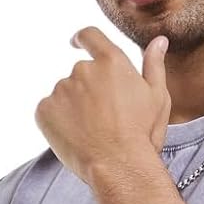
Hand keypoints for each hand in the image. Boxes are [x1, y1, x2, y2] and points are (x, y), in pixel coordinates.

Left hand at [33, 26, 170, 186]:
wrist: (119, 167)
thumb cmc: (142, 134)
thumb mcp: (157, 97)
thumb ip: (154, 65)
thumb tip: (159, 41)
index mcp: (111, 61)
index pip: (90, 36)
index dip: (82, 38)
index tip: (76, 43)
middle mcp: (83, 69)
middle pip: (80, 73)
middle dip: (88, 90)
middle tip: (103, 118)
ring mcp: (61, 89)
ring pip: (65, 94)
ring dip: (74, 108)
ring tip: (92, 133)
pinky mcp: (44, 110)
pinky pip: (49, 111)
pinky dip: (58, 122)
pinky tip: (76, 138)